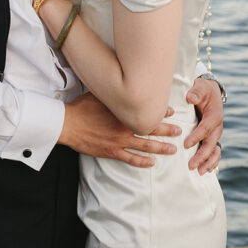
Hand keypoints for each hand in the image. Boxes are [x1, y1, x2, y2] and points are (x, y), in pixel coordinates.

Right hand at [59, 92, 180, 167]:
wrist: (68, 124)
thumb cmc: (82, 107)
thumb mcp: (99, 95)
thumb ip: (114, 94)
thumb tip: (123, 85)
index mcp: (122, 112)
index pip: (146, 111)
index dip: (160, 112)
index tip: (170, 111)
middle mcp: (124, 127)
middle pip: (150, 129)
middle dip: (167, 130)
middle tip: (179, 131)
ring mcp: (119, 141)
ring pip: (145, 146)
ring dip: (160, 147)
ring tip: (173, 149)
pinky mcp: (112, 151)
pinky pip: (131, 159)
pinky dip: (143, 162)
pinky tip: (152, 163)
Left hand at [183, 76, 223, 172]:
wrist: (211, 91)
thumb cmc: (203, 90)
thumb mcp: (200, 87)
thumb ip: (196, 92)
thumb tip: (190, 98)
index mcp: (214, 115)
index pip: (205, 128)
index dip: (196, 137)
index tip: (185, 145)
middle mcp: (217, 127)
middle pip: (211, 144)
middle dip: (202, 156)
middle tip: (191, 166)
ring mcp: (216, 133)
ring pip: (215, 150)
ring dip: (208, 162)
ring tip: (200, 172)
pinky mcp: (213, 137)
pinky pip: (214, 151)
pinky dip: (212, 161)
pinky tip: (206, 170)